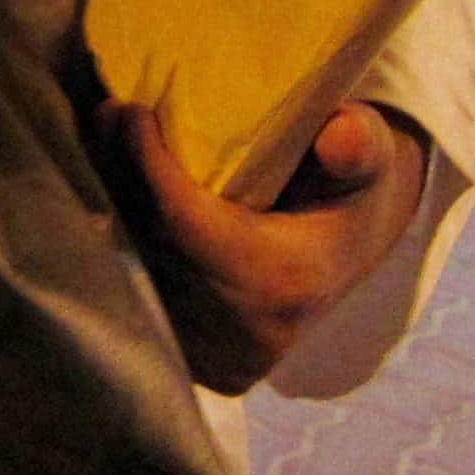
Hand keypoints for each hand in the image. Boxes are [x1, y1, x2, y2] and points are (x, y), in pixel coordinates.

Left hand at [104, 98, 427, 394]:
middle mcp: (247, 335)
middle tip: (108, 112)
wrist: (346, 260)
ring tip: (107, 138)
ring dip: (115, 203)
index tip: (128, 110)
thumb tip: (341, 135)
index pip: (185, 223)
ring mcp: (217, 359)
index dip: (147, 165)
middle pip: (152, 244)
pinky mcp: (196, 364)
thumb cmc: (348, 193)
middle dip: (122, 175)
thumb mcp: (368, 158)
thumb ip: (359, 143)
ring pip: (137, 269)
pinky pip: (140, 292)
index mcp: (286, 284)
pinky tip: (119, 189)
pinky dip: (124, 240)